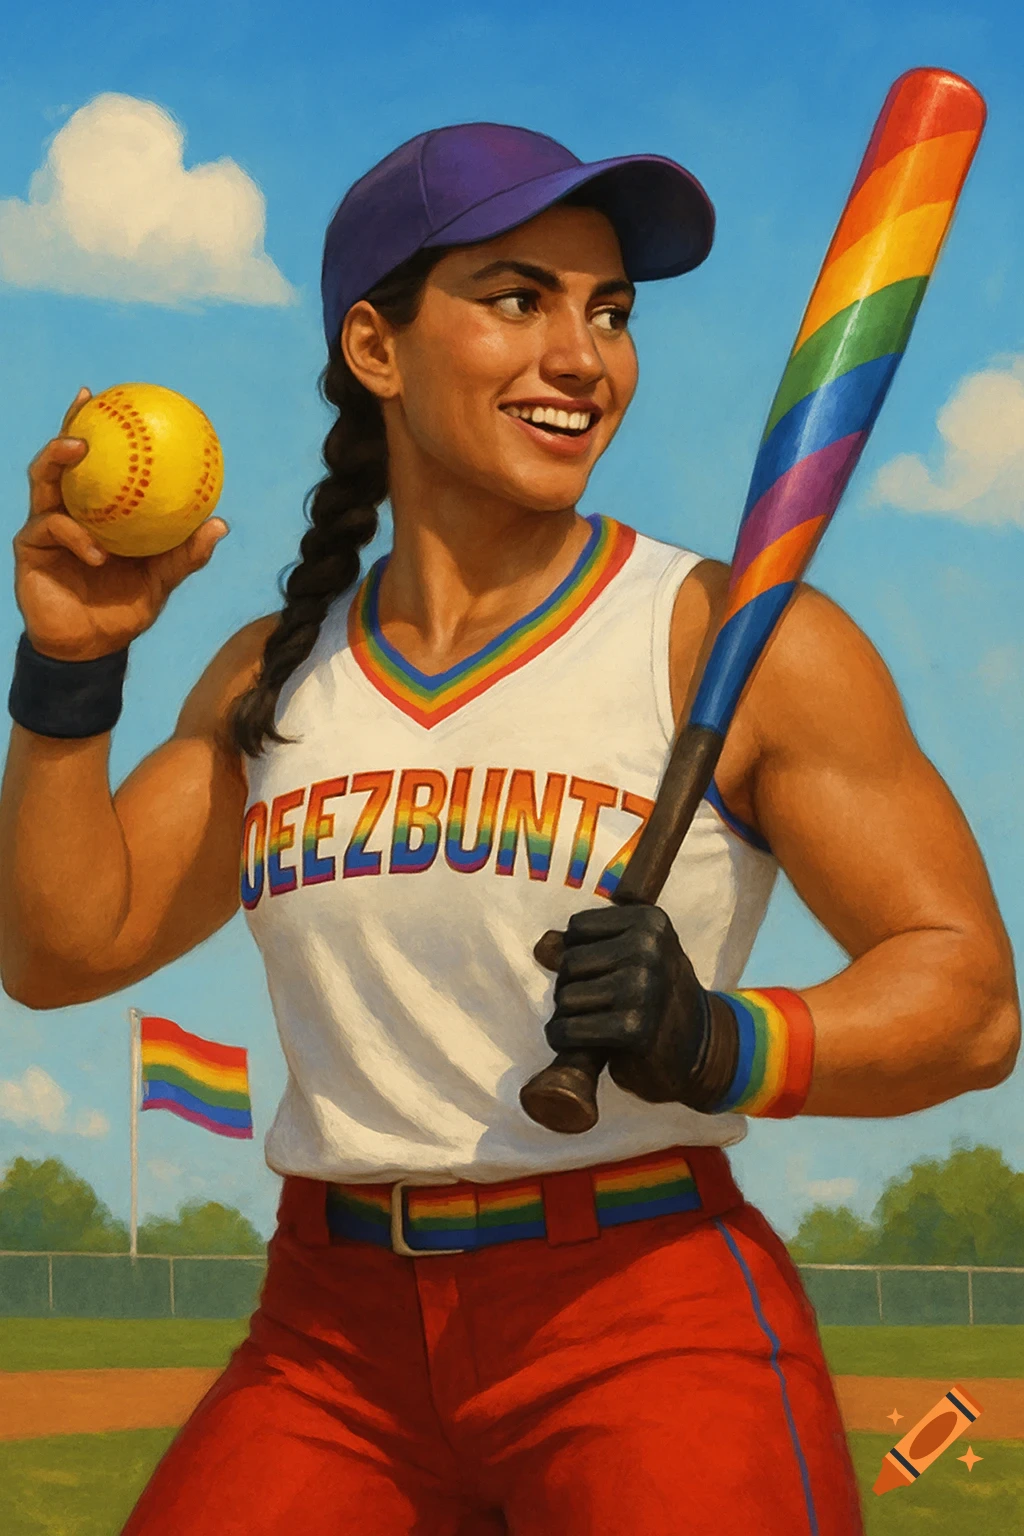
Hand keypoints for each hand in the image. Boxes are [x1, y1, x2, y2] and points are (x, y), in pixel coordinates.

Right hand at [14, 388, 228, 660]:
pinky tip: (96, 552)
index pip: (95, 464)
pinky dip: (75, 536)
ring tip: (79, 450)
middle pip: (60, 459)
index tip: (110, 397)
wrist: (93, 647)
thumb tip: (220, 523)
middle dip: (70, 427)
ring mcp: (43, 527)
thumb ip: (186, 554)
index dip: (99, 429)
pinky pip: (49, 529)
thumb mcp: (162, 579)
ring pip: (43, 482)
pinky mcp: (30, 549)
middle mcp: (66, 510)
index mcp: (95, 511)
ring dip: (58, 461)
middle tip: (86, 408)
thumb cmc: (124, 608)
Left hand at [539, 904, 720, 1105]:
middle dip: (571, 986)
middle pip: (569, 962)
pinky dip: (564, 1039)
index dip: (579, 952)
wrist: (698, 1048)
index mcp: (650, 921)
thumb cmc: (655, 995)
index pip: (577, 927)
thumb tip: (543, 947)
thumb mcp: (630, 956)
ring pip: (566, 996)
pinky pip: (569, 1029)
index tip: (603, 971)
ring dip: (568, 1015)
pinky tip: (581, 1043)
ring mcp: (643, 988)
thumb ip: (583, 945)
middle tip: (597, 1003)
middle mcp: (649, 948)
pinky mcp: (633, 1029)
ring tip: (594, 1022)